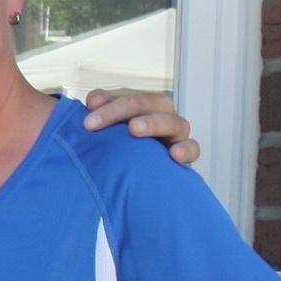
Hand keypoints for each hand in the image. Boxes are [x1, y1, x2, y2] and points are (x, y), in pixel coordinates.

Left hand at [80, 89, 199, 164]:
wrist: (134, 182)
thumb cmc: (119, 152)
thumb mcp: (106, 132)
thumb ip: (98, 114)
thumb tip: (94, 101)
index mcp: (142, 108)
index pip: (128, 98)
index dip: (110, 106)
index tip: (87, 123)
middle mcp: (161, 117)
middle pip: (152, 103)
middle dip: (126, 108)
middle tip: (99, 122)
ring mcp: (175, 135)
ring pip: (174, 121)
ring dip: (154, 123)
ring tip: (134, 129)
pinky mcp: (185, 156)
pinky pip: (192, 149)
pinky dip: (186, 149)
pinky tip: (175, 155)